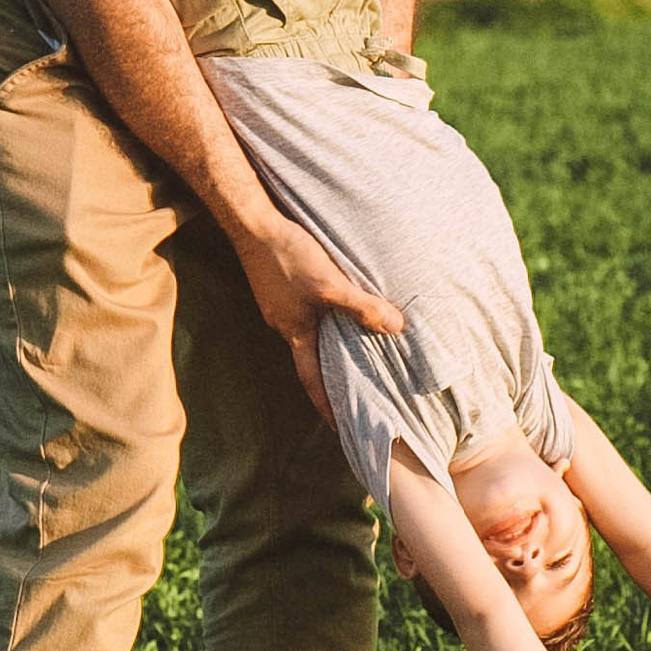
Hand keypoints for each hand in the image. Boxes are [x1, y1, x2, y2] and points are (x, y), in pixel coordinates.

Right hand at [231, 211, 403, 419]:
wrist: (254, 224)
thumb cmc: (290, 257)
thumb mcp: (332, 284)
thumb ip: (363, 307)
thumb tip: (396, 328)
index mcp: (294, 332)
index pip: (312, 379)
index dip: (325, 404)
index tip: (339, 426)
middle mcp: (283, 324)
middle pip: (310, 357)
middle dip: (331, 374)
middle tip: (352, 391)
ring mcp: (279, 305)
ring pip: (308, 331)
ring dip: (328, 342)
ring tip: (352, 348)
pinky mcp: (279, 286)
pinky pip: (304, 310)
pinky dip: (321, 316)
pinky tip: (333, 306)